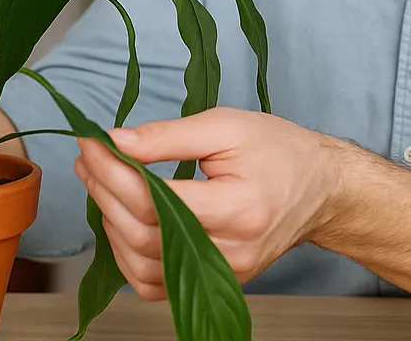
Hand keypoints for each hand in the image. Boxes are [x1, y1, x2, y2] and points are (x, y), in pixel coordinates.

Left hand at [74, 108, 349, 299]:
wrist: (321, 189)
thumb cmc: (279, 152)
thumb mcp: (227, 126)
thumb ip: (169, 136)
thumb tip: (115, 142)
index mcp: (240, 208)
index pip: (158, 201)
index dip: (115, 174)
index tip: (93, 144)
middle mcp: (232, 251)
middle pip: (144, 235)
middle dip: (105, 193)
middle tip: (89, 158)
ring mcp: (224, 274)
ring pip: (143, 267)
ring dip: (110, 224)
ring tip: (100, 182)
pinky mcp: (216, 281)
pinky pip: (156, 285)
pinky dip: (128, 256)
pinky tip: (121, 218)